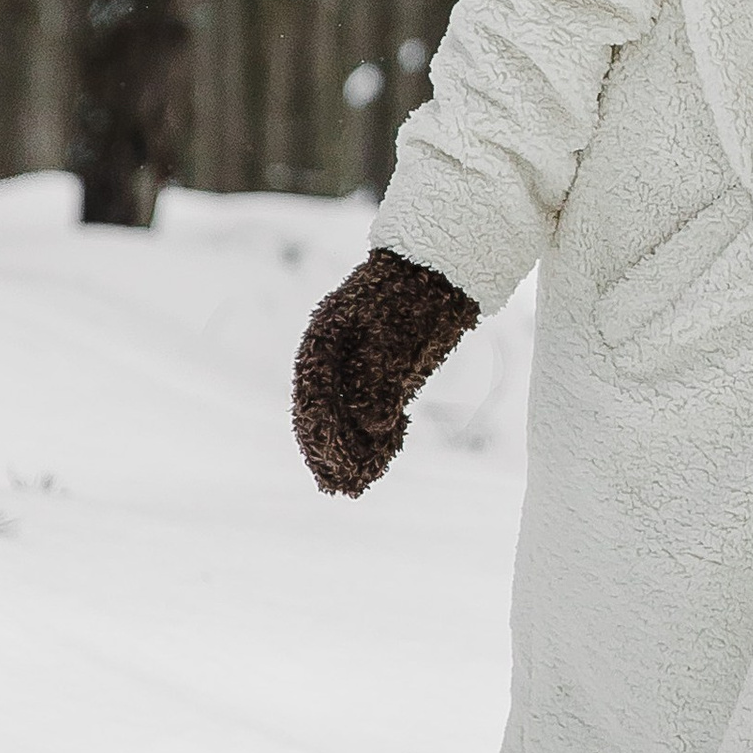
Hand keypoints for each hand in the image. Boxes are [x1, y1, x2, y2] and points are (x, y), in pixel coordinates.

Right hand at [292, 250, 477, 495]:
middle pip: (322, 410)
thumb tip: (374, 425)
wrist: (438, 268)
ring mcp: (355, 363)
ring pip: (344, 414)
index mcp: (323, 338)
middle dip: (330, 449)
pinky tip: (381, 458)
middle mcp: (333, 354)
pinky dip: (373, 435)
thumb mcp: (394, 330)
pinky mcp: (381, 372)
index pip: (314, 394)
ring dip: (349, 449)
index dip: (321, 432)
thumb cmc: (412, 290)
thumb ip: (379, 374)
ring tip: (358, 482)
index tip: (331, 462)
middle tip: (341, 484)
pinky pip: (368, 409)